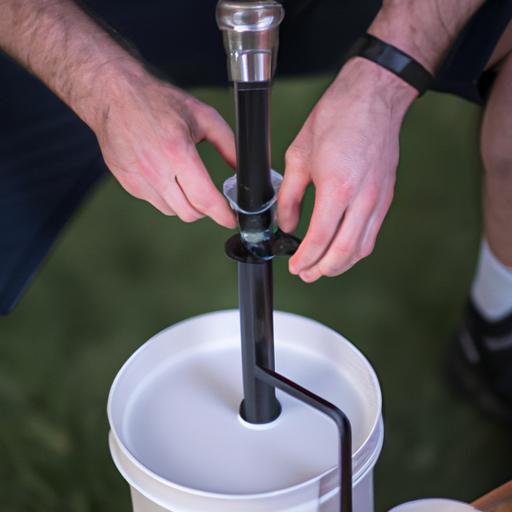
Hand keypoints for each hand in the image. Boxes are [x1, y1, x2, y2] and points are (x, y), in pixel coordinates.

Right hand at [93, 67, 235, 226]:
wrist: (112, 95)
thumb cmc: (158, 101)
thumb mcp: (203, 116)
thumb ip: (228, 144)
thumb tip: (244, 168)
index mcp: (177, 152)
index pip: (204, 199)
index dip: (223, 214)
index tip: (231, 219)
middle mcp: (156, 170)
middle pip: (189, 213)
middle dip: (206, 210)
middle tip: (212, 199)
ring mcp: (139, 179)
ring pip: (172, 210)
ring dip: (185, 203)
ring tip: (186, 181)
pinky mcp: (128, 183)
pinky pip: (155, 201)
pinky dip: (167, 196)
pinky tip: (167, 174)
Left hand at [277, 58, 415, 281]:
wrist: (373, 97)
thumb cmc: (336, 118)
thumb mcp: (298, 156)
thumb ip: (289, 197)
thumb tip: (287, 224)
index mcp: (337, 187)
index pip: (319, 239)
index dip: (304, 258)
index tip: (294, 265)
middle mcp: (362, 198)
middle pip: (343, 252)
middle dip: (321, 269)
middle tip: (305, 273)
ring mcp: (378, 199)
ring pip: (361, 248)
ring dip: (340, 264)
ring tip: (321, 267)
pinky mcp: (385, 197)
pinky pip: (371, 234)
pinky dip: (355, 250)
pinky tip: (341, 250)